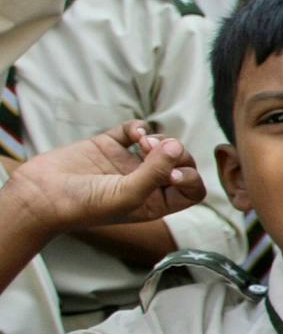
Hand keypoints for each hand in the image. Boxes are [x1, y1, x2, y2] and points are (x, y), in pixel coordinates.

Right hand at [4, 122, 205, 237]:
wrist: (41, 195)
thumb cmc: (85, 206)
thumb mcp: (128, 195)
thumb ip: (155, 173)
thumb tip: (177, 146)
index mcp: (155, 203)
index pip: (191, 190)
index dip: (191, 178)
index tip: (173, 175)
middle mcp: (145, 183)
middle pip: (181, 163)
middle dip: (176, 154)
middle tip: (154, 153)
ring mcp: (127, 163)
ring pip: (161, 145)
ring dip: (159, 139)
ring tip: (143, 144)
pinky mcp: (109, 146)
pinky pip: (133, 130)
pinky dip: (139, 127)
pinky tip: (134, 134)